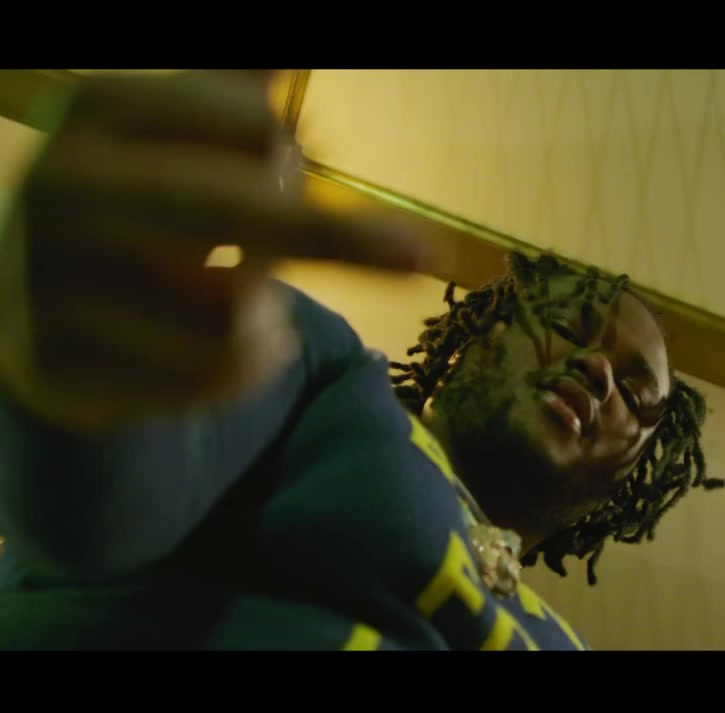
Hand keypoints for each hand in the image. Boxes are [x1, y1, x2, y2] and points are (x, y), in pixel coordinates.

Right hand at [0, 70, 429, 429]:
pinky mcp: (62, 368)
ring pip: (235, 316)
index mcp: (100, 113)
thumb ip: (236, 86)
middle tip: (419, 255)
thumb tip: (290, 52)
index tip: (291, 166)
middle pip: (242, 211)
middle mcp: (64, 189)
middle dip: (340, 238)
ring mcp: (50, 282)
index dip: (288, 159)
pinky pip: (209, 381)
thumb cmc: (141, 208)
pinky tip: (201, 355)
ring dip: (266, 322)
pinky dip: (237, 373)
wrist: (34, 312)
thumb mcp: (179, 135)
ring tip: (230, 306)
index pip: (252, 129)